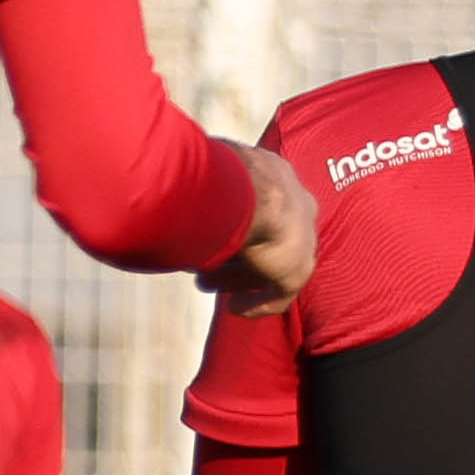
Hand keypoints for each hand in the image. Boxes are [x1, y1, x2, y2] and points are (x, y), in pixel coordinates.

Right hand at [204, 143, 315, 316]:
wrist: (244, 197)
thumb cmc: (213, 173)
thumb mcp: (204, 165)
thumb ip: (198, 172)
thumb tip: (171, 169)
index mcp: (277, 171)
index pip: (259, 197)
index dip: (233, 216)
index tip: (209, 228)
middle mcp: (297, 202)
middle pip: (266, 233)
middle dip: (234, 250)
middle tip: (203, 261)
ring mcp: (303, 238)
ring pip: (270, 262)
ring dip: (238, 276)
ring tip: (206, 284)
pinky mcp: (298, 269)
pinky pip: (280, 292)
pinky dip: (257, 302)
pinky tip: (236, 309)